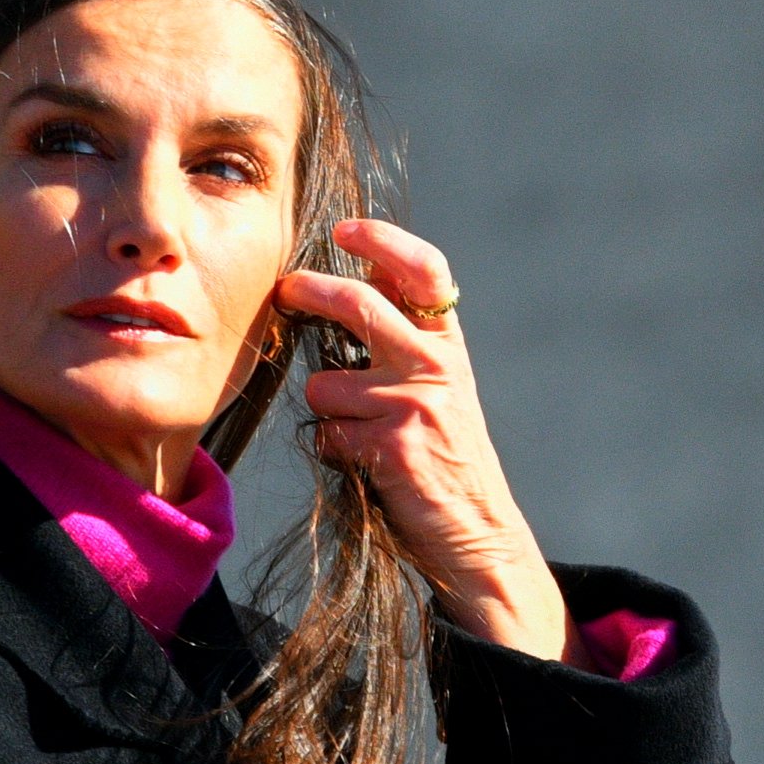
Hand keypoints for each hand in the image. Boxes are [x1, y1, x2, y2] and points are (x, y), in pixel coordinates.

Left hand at [278, 218, 574, 663]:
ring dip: (326, 412)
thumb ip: (406, 342)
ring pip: (324, 384)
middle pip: (358, 305)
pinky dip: (332, 452)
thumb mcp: (439, 390)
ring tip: (361, 437)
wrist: (477, 533)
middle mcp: (435, 365)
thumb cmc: (445, 461)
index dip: (383, 241)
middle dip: (311, 291)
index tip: (345, 230)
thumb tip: (352, 286)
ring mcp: (413, 404)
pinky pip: (325, 434)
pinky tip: (365, 468)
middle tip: (286, 290)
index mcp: (448, 346)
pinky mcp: (391, 446)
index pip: (424, 271)